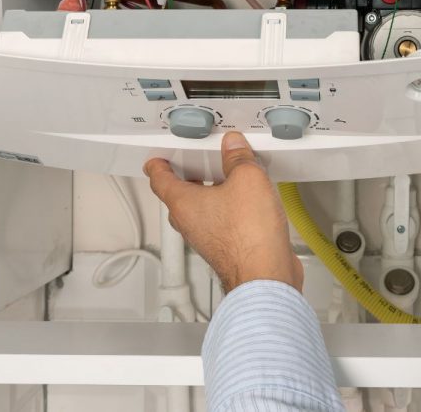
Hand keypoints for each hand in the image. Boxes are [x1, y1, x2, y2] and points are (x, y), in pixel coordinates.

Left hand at [144, 132, 302, 293]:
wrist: (265, 275)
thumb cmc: (248, 236)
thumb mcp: (247, 179)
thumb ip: (238, 158)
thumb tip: (234, 146)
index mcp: (184, 203)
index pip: (160, 180)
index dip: (157, 166)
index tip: (156, 160)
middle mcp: (190, 223)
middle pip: (179, 197)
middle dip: (186, 178)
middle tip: (193, 164)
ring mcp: (206, 239)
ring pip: (200, 212)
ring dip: (209, 195)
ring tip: (226, 179)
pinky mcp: (224, 249)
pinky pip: (219, 224)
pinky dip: (226, 211)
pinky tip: (246, 203)